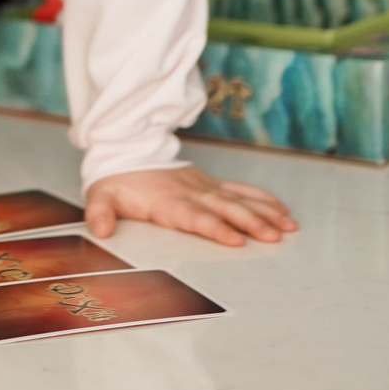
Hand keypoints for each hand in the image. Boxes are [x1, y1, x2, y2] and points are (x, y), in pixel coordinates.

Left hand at [85, 165, 296, 247]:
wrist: (126, 149)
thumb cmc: (117, 180)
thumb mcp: (101, 194)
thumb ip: (101, 212)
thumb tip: (100, 229)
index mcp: (168, 201)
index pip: (195, 217)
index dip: (216, 228)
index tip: (236, 240)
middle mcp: (192, 193)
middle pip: (225, 209)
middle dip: (251, 223)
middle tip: (274, 236)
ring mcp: (205, 187)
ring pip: (239, 200)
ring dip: (264, 213)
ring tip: (288, 227)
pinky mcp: (212, 184)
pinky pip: (241, 190)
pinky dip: (263, 199)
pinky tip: (282, 210)